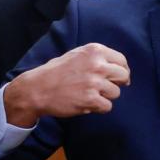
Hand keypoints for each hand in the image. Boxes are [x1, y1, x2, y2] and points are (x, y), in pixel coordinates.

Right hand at [3, 43, 129, 127]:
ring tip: (90, 95)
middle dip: (117, 84)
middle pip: (123, 76)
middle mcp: (97, 64)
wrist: (37, 89)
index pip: (121, 60)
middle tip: (106, 88)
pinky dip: (99, 108)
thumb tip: (120, 69)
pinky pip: (107, 106)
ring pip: (116, 93)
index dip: (122, 70)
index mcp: (95, 51)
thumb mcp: (77, 55)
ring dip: (105, 97)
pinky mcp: (91, 99)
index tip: (118, 78)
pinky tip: (87, 104)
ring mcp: (94, 82)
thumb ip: (97, 58)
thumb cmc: (56, 72)